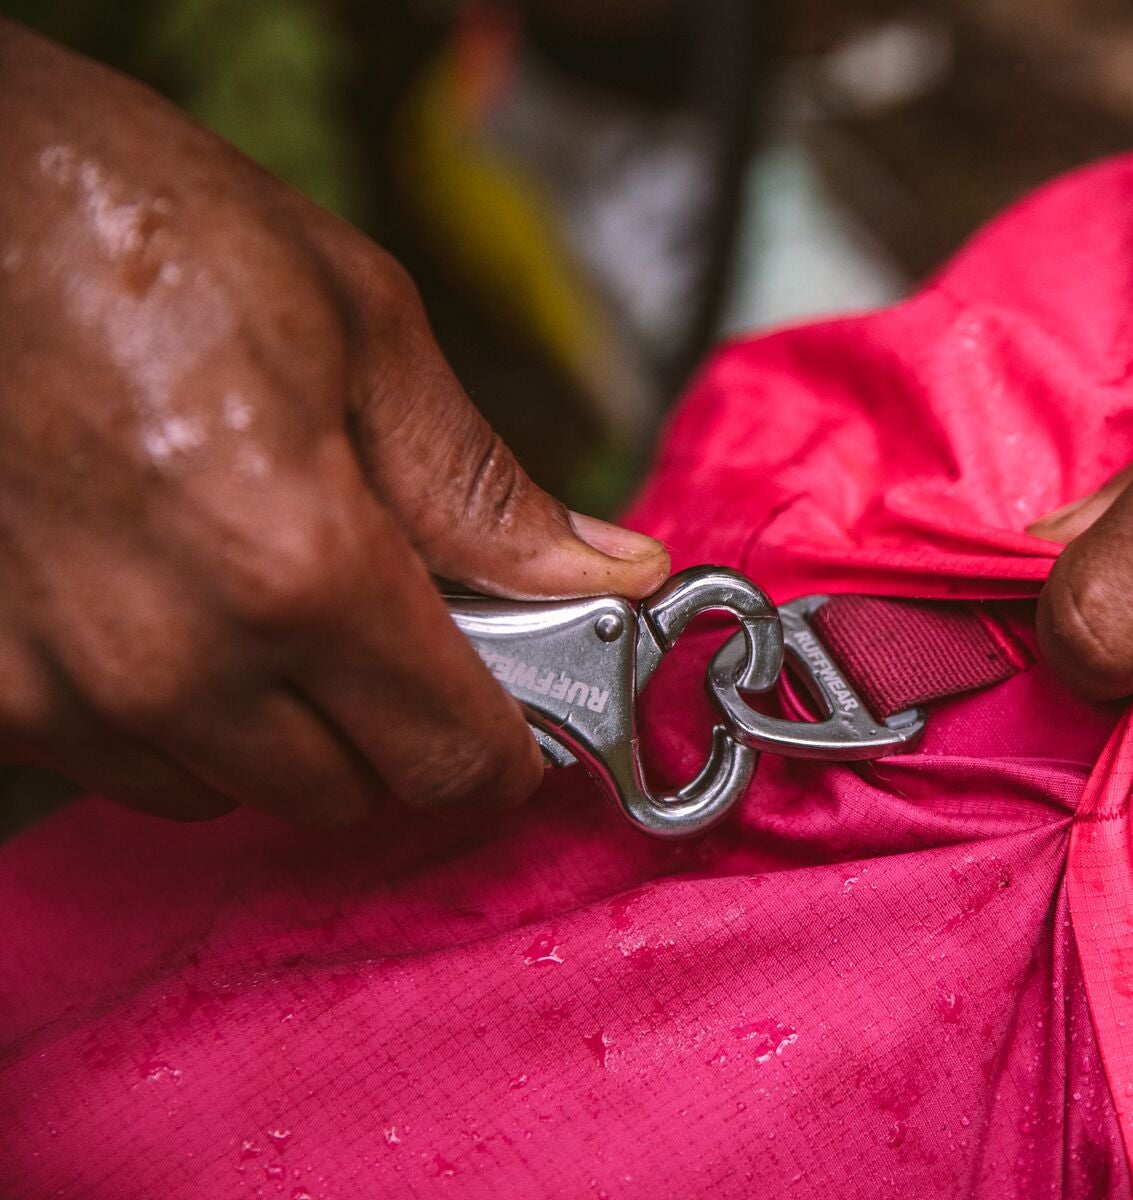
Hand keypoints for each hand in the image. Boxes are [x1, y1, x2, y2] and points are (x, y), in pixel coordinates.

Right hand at [0, 21, 668, 824]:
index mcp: (296, 567)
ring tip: (262, 586)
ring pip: (231, 790)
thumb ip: (486, 490)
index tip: (515, 717)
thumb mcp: (362, 329)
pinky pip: (121, 765)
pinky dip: (172, 713)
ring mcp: (60, 688)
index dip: (502, 747)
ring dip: (279, 725)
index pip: (447, 756)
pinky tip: (169, 601)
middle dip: (396, 727)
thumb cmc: (137, 227)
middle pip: (348, 794)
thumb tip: (605, 570)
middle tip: (394, 620)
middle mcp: (174, 661)